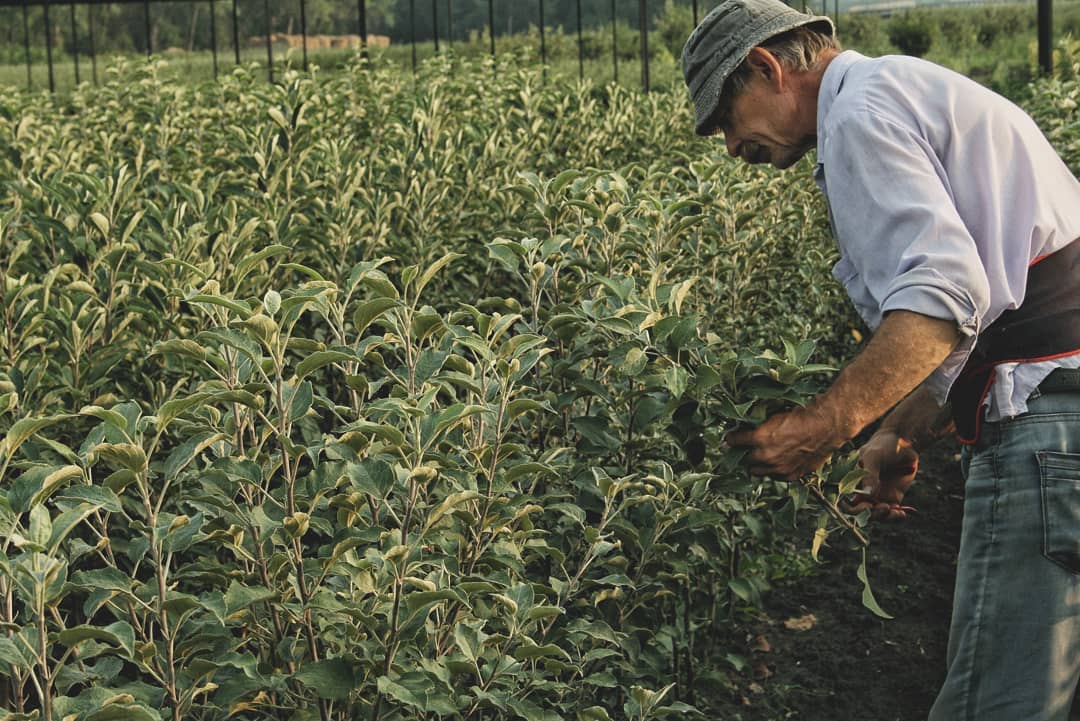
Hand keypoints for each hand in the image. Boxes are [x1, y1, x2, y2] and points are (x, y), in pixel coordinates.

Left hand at [725, 405, 846, 480]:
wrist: (827, 426)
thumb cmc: (802, 415)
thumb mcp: (775, 414)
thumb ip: (758, 423)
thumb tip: (747, 426)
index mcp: (759, 438)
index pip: (733, 441)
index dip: (731, 439)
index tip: (730, 439)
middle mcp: (766, 456)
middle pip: (745, 460)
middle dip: (744, 454)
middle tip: (746, 449)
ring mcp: (779, 468)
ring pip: (757, 472)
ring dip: (757, 465)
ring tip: (761, 458)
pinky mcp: (792, 475)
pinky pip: (775, 477)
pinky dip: (773, 471)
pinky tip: (776, 463)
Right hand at [850, 430, 918, 519]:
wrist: (904, 442)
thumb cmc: (883, 445)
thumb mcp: (874, 456)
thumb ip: (869, 474)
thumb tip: (868, 494)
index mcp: (852, 481)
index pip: (846, 501)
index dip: (853, 509)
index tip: (865, 506)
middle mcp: (863, 491)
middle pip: (862, 512)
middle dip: (872, 514)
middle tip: (884, 508)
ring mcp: (878, 495)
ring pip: (877, 515)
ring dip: (885, 517)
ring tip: (895, 510)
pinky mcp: (892, 497)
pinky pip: (891, 513)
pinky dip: (896, 516)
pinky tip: (903, 513)